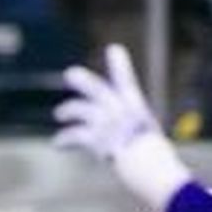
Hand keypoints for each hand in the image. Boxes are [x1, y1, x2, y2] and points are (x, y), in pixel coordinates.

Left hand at [54, 44, 190, 211]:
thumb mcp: (150, 133)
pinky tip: (57, 143)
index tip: (113, 49)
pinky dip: (63, 140)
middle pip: (93, 86)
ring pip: (76, 108)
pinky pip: (72, 136)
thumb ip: (136, 127)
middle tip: (70, 74)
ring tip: (59, 114)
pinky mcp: (92, 137)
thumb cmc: (154, 154)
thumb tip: (132, 136)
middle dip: (80, 78)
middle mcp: (116, 107)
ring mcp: (102, 120)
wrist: (147, 163)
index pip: (125, 78)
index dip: (118, 62)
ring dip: (66, 110)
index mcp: (133, 103)